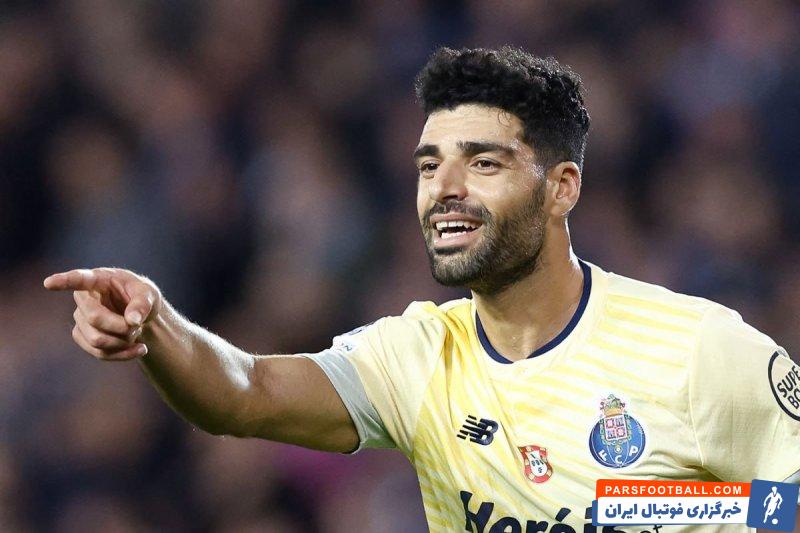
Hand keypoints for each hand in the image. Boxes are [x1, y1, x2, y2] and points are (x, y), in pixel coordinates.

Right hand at [44, 268, 161, 360]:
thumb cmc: (141, 296)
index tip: (49, 283)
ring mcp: (80, 319)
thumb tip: (132, 321)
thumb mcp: (149, 294)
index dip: (64, 281)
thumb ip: (142, 304)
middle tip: (139, 325)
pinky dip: (124, 354)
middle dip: (121, 327)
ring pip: (97, 340)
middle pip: (94, 318)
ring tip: (137, 332)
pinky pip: (101, 353)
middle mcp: (84, 298)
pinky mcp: (83, 337)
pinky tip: (140, 348)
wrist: (140, 315)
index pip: (79, 279)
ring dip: (124, 341)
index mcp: (98, 279)